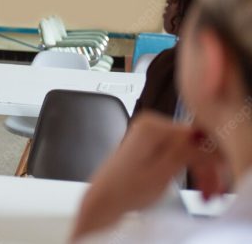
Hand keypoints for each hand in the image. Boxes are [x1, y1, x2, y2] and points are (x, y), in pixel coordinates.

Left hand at [71, 112, 227, 239]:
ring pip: (189, 149)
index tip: (217, 180)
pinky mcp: (150, 144)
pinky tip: (195, 185)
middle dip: (206, 168)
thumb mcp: (161, 172)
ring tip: (205, 193)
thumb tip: (204, 137)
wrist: (104, 199)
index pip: (196, 136)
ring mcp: (150, 133)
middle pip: (193, 143)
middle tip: (212, 192)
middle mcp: (150, 123)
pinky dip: (188, 168)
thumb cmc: (125, 189)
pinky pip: (178, 152)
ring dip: (200, 170)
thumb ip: (184, 151)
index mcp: (152, 125)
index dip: (212, 159)